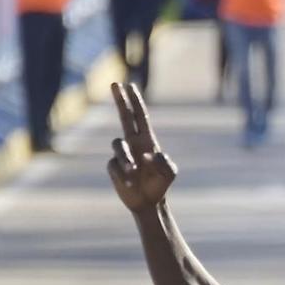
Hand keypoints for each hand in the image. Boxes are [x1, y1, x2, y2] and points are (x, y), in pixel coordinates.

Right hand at [107, 82, 177, 211]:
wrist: (149, 202)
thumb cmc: (160, 184)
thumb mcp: (169, 172)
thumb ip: (164, 162)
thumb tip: (148, 155)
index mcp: (147, 141)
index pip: (140, 116)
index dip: (135, 101)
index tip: (130, 85)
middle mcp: (133, 143)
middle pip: (124, 116)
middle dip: (120, 99)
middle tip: (115, 83)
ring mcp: (122, 155)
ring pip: (117, 145)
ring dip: (125, 159)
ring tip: (134, 172)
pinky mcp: (114, 167)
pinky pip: (114, 166)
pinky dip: (122, 174)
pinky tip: (130, 183)